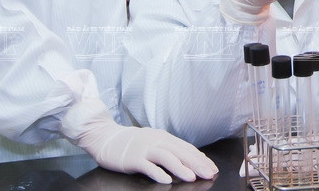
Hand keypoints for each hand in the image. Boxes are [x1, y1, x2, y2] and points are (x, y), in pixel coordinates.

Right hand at [66, 100, 217, 183]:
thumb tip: (190, 158)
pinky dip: (158, 173)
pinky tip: (166, 181)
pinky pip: (148, 166)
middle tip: (209, 174)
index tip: (212, 168)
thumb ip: (170, 149)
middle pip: (180, 152)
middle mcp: (157, 141)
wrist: (106, 138)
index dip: (200, 158)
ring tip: (191, 177)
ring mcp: (145, 149)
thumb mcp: (154, 142)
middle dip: (197, 164)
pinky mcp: (133, 158)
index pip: (187, 148)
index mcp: (164, 137)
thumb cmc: (132, 143)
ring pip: (167, 157)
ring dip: (180, 168)